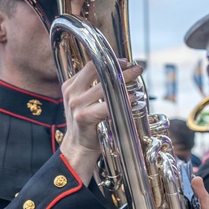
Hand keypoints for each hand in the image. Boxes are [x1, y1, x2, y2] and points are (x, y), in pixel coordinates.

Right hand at [59, 60, 142, 180]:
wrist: (78, 147)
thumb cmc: (87, 124)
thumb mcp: (85, 102)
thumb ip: (94, 88)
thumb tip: (117, 74)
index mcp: (70, 86)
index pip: (91, 66)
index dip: (109, 60)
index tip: (125, 61)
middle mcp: (71, 93)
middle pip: (97, 71)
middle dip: (120, 68)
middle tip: (137, 68)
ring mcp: (76, 104)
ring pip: (104, 86)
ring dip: (125, 81)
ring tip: (138, 81)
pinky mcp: (83, 116)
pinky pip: (106, 105)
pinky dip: (122, 100)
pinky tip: (133, 98)